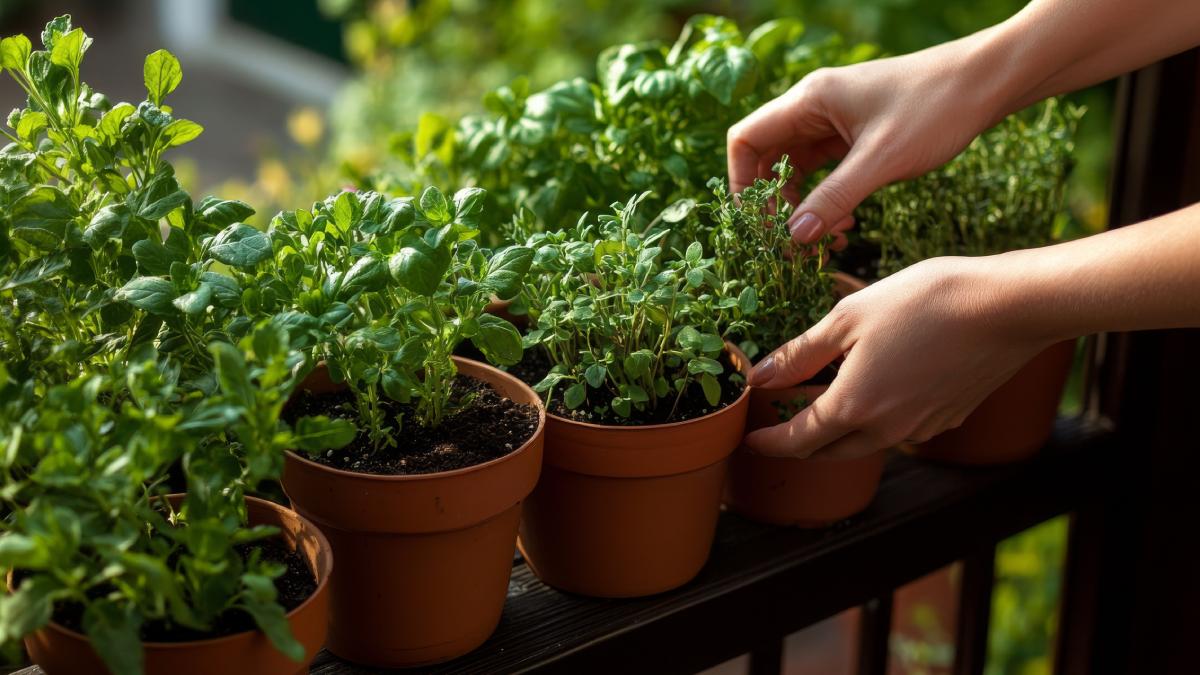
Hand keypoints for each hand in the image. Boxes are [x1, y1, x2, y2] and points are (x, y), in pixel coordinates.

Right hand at [727, 38, 1005, 245]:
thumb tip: (792, 237)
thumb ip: (833, 199)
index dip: (741, 183)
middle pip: (766, 158)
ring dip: (804, 205)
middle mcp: (814, 106)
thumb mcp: (881, 161)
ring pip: (796, 169)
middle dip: (775, 203)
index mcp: (809, 100)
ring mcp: (834, 119)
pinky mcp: (855, 132)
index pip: (746, 140)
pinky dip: (828, 197)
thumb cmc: (936, 109)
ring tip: (829, 236)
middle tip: (794, 240)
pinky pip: (824, 169)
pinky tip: (848, 220)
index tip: (759, 221)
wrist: (987, 81)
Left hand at [742, 257, 1054, 459]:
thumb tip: (759, 376)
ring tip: (824, 399)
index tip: (751, 439)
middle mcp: (886, 430)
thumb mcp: (848, 317)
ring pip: (866, 443)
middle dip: (800, 444)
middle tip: (781, 422)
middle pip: (829, 452)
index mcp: (853, 407)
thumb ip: (800, 353)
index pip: (797, 442)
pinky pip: (901, 429)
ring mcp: (922, 428)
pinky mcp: (950, 418)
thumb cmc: (924, 302)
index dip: (769, 443)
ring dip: (839, 431)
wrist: (1007, 307)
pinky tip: (879, 386)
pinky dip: (877, 418)